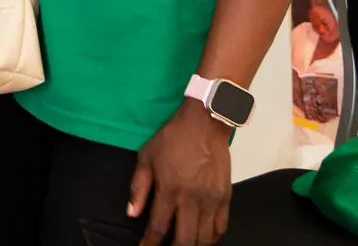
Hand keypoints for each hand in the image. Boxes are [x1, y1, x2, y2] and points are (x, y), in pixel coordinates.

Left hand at [128, 99, 233, 244]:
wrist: (204, 124)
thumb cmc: (172, 139)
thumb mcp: (146, 158)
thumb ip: (138, 188)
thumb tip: (131, 213)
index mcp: (169, 189)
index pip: (158, 227)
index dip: (150, 243)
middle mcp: (192, 199)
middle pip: (185, 240)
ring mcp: (211, 200)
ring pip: (205, 238)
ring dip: (193, 245)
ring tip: (183, 245)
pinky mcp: (226, 198)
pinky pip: (221, 227)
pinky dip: (212, 237)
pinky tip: (202, 239)